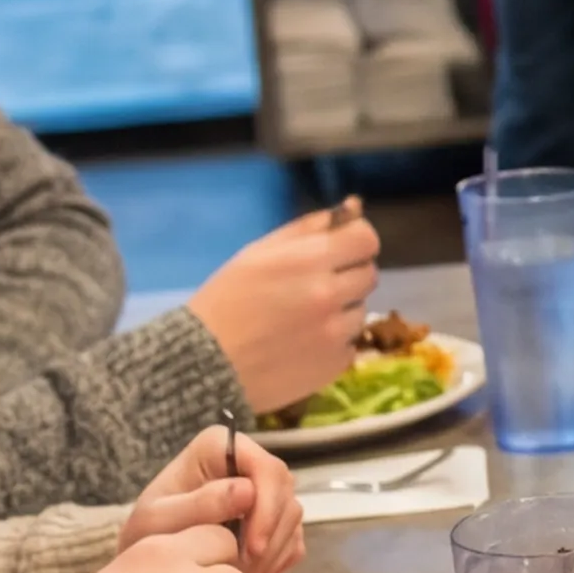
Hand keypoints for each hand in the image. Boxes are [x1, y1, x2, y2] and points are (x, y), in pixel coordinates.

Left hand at [121, 422, 304, 572]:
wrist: (152, 560)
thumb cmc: (146, 534)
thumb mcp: (160, 520)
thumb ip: (199, 504)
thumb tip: (247, 490)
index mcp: (218, 447)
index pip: (265, 468)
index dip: (267, 506)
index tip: (252, 547)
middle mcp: (246, 461)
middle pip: (284, 491)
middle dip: (270, 535)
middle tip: (244, 572)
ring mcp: (263, 489)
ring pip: (291, 515)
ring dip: (271, 552)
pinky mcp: (272, 517)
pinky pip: (292, 538)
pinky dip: (275, 561)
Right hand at [189, 204, 383, 411]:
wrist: (204, 364)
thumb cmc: (226, 301)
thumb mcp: (259, 252)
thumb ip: (309, 228)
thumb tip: (353, 207)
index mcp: (310, 260)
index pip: (366, 240)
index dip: (355, 243)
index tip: (339, 252)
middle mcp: (329, 295)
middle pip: (368, 274)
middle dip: (347, 276)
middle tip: (313, 287)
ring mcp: (336, 333)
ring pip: (360, 310)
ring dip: (341, 311)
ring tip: (302, 320)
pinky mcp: (335, 364)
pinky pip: (350, 344)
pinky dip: (334, 343)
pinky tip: (302, 345)